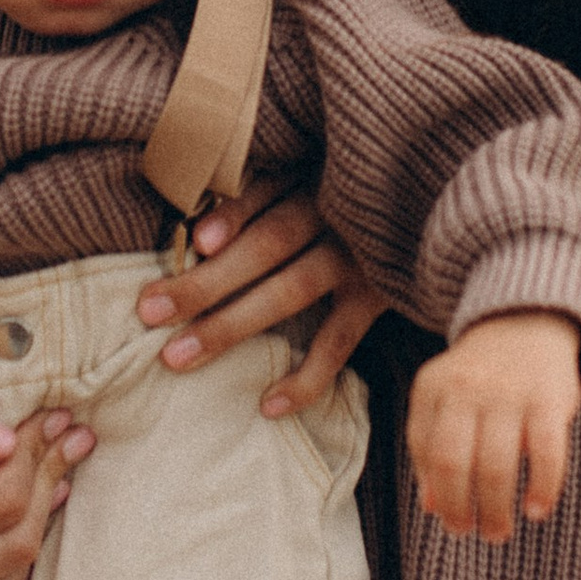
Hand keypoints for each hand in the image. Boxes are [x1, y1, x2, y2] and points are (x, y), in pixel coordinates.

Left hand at [136, 185, 390, 417]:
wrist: (432, 217)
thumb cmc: (346, 197)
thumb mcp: (313, 176)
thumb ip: (263, 194)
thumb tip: (198, 237)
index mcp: (313, 175)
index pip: (267, 190)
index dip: (233, 215)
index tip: (197, 240)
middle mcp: (337, 213)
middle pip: (268, 244)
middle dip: (207, 280)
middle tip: (149, 309)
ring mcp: (360, 257)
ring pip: (291, 290)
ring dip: (231, 324)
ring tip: (178, 356)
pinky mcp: (379, 296)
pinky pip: (339, 342)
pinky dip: (307, 376)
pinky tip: (269, 404)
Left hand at [406, 313, 580, 541]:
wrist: (526, 319)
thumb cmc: (480, 376)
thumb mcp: (444, 399)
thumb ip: (431, 446)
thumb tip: (431, 506)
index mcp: (434, 388)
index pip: (426, 452)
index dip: (437, 493)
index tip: (450, 519)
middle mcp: (467, 389)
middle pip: (454, 463)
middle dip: (461, 509)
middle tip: (473, 534)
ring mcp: (509, 393)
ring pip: (497, 466)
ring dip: (497, 510)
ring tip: (498, 533)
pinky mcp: (549, 400)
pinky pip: (547, 454)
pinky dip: (543, 488)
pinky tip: (537, 510)